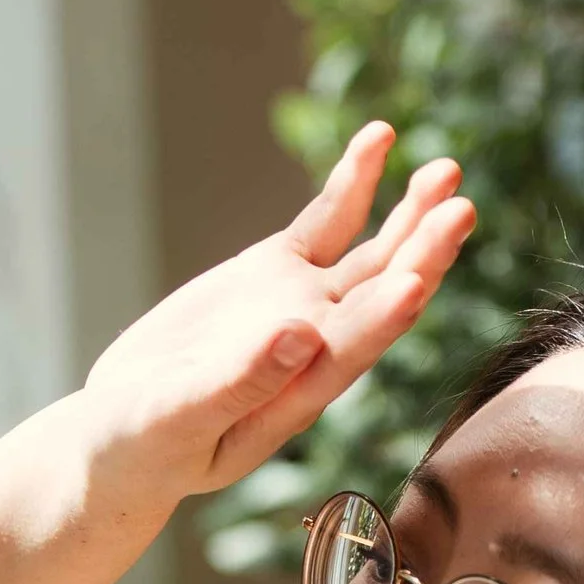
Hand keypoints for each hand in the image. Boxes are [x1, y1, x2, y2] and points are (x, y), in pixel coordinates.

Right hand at [81, 127, 474, 502]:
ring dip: (410, 213)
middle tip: (457, 205)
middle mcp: (318, 346)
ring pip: (372, 254)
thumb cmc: (149, 444)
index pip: (355, 351)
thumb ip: (240, 384)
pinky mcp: (277, 271)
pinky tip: (379, 138)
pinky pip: (326, 222)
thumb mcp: (182, 422)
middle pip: (383, 295)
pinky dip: (353, 183)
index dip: (387, 318)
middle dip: (421, 252)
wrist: (126, 429)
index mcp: (301, 393)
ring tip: (445, 170)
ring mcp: (304, 304)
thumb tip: (299, 336)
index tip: (417, 279)